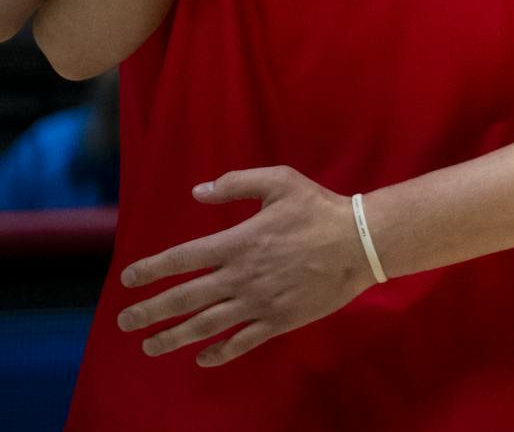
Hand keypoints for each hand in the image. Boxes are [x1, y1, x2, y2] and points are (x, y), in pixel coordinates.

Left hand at [117, 167, 375, 366]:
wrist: (361, 242)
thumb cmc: (320, 209)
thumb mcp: (281, 181)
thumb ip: (237, 183)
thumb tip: (198, 191)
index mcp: (238, 242)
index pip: (182, 259)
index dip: (151, 270)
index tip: (128, 280)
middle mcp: (240, 276)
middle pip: (184, 298)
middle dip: (150, 312)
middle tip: (124, 322)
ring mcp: (258, 302)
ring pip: (206, 325)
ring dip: (174, 337)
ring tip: (150, 346)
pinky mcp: (278, 320)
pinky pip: (241, 342)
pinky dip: (219, 353)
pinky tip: (202, 358)